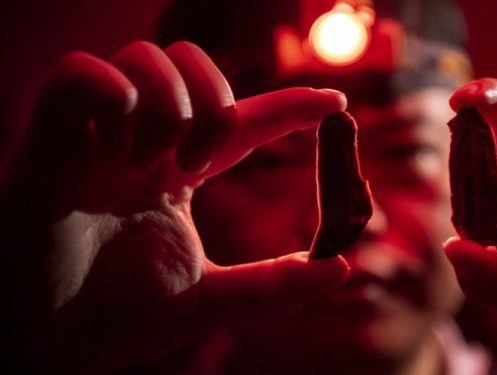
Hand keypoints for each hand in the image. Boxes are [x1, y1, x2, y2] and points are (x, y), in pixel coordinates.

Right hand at [0, 41, 348, 371]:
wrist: (50, 345)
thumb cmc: (117, 321)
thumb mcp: (209, 301)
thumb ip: (271, 287)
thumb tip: (338, 266)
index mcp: (177, 174)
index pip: (242, 122)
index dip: (290, 106)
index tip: (335, 104)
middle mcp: (141, 145)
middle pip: (191, 66)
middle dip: (216, 99)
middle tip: (203, 161)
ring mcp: (97, 138)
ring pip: (145, 58)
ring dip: (171, 104)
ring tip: (157, 161)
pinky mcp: (49, 142)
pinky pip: (79, 73)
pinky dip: (113, 96)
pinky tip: (121, 147)